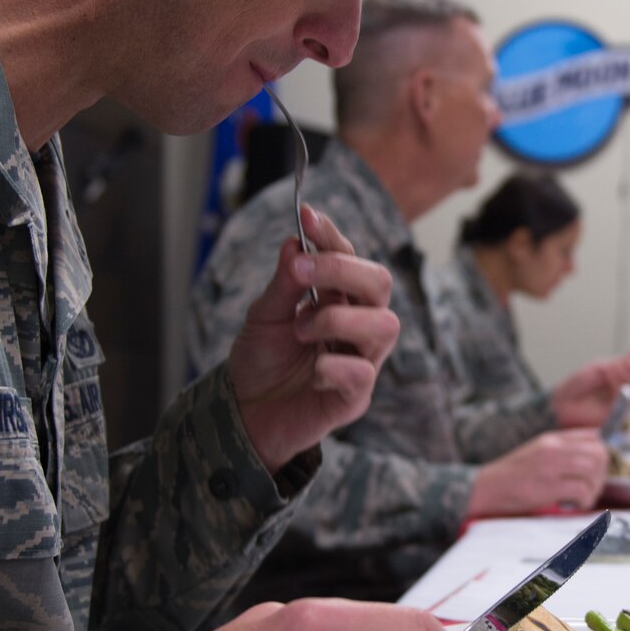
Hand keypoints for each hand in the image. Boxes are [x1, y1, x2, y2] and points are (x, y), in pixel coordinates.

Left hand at [230, 206, 400, 470]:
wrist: (246, 413)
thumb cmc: (262, 360)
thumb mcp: (264, 315)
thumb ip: (283, 283)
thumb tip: (296, 243)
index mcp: (338, 298)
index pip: (348, 257)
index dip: (331, 236)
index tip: (306, 216)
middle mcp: (357, 324)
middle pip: (380, 283)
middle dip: (342, 270)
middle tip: (301, 272)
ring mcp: (361, 359)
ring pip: (383, 325)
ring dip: (337, 319)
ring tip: (300, 329)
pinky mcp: (355, 397)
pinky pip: (362, 373)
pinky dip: (332, 366)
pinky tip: (311, 371)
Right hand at [468, 429, 609, 515]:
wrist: (486, 489)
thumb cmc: (513, 475)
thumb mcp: (538, 451)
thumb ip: (564, 448)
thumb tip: (596, 448)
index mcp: (552, 439)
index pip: (594, 437)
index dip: (602, 454)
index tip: (597, 470)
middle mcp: (553, 448)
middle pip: (598, 453)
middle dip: (601, 474)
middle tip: (592, 487)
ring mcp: (550, 466)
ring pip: (593, 470)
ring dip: (594, 488)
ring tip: (582, 498)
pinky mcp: (547, 487)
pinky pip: (581, 490)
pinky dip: (584, 501)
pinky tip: (573, 505)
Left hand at [550, 348, 629, 427]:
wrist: (563, 403)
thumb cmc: (578, 384)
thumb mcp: (599, 368)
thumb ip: (620, 364)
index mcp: (623, 376)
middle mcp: (627, 389)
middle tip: (627, 362)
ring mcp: (625, 402)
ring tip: (611, 370)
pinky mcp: (620, 414)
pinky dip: (621, 386)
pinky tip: (608, 379)